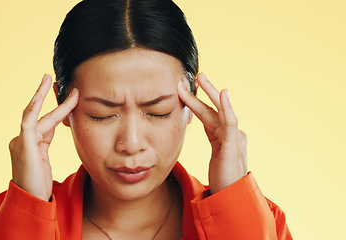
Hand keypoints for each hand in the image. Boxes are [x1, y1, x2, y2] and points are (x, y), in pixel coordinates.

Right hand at [9, 74, 78, 200]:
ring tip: (49, 79)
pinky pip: (29, 121)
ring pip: (34, 114)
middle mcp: (22, 139)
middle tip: (52, 78)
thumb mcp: (44, 160)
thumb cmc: (38, 184)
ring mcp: (20, 141)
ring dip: (42, 96)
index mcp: (29, 143)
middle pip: (37, 113)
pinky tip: (43, 94)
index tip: (66, 95)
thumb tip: (56, 125)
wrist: (30, 200)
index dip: (55, 108)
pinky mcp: (23, 145)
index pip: (43, 120)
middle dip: (44, 95)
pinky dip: (36, 107)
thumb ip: (45, 142)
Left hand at [177, 73, 246, 193]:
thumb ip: (213, 138)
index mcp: (222, 135)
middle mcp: (230, 133)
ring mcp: (234, 137)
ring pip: (219, 111)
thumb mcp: (215, 154)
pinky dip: (227, 107)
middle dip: (205, 91)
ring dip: (210, 93)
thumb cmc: (223, 177)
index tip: (183, 89)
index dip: (196, 101)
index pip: (207, 114)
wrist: (231, 196)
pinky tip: (223, 93)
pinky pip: (230, 122)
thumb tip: (206, 125)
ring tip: (201, 78)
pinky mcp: (234, 144)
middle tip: (195, 74)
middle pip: (214, 108)